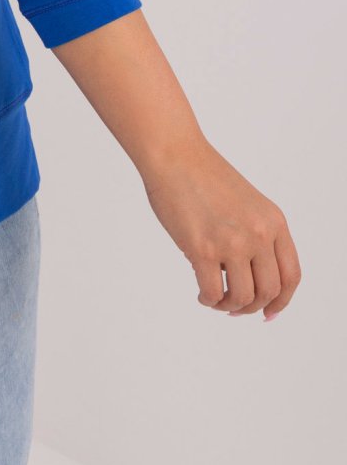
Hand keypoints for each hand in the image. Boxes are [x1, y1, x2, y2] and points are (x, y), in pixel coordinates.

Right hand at [141, 137, 300, 320]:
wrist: (174, 153)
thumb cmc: (201, 174)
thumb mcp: (246, 202)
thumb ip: (255, 233)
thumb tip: (248, 276)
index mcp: (273, 221)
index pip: (291, 275)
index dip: (282, 300)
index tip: (268, 311)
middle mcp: (258, 234)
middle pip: (269, 291)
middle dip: (251, 306)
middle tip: (234, 307)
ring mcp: (232, 243)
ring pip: (242, 297)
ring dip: (228, 306)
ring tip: (214, 298)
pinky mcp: (202, 249)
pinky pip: (212, 292)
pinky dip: (208, 300)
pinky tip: (201, 293)